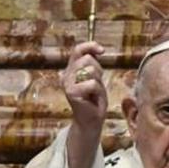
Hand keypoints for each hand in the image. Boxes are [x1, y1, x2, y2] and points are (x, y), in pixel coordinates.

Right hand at [63, 40, 107, 167]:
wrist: (91, 121)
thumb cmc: (94, 100)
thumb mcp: (95, 78)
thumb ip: (92, 65)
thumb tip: (98, 50)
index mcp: (71, 70)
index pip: (78, 50)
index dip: (90, 46)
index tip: (102, 51)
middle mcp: (66, 75)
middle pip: (87, 59)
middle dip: (98, 70)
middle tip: (96, 84)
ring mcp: (68, 84)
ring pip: (90, 70)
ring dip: (98, 82)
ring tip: (94, 92)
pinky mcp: (72, 93)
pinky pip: (92, 83)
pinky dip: (97, 91)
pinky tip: (93, 98)